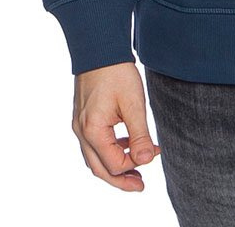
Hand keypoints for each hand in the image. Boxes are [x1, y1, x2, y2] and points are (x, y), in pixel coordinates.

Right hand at [72, 61, 161, 190]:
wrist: (98, 48)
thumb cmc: (116, 73)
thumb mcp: (133, 103)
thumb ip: (139, 134)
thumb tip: (146, 160)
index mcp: (92, 130)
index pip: (114, 163)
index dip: (136, 164)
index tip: (156, 153)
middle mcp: (81, 132)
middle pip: (99, 169)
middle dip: (121, 179)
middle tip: (140, 185)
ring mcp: (79, 125)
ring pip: (95, 158)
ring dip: (115, 166)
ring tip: (136, 167)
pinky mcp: (82, 118)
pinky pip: (93, 144)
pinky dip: (109, 150)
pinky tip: (126, 143)